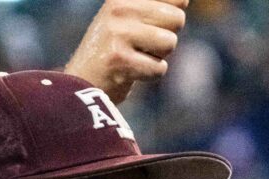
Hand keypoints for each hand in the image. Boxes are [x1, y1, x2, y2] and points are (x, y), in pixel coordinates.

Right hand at [64, 0, 187, 103]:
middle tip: (141, 44)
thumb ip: (158, 6)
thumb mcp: (130, 17)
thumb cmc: (115, 47)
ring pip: (170, 42)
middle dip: (166, 37)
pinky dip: (150, 74)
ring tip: (135, 56)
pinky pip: (160, 68)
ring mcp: (118, 33)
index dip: (173, 13)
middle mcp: (119, 8)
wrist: (83, 81)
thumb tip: (185, 0)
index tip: (152, 24)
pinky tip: (131, 71)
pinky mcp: (120, 59)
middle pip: (178, 19)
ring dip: (158, 56)